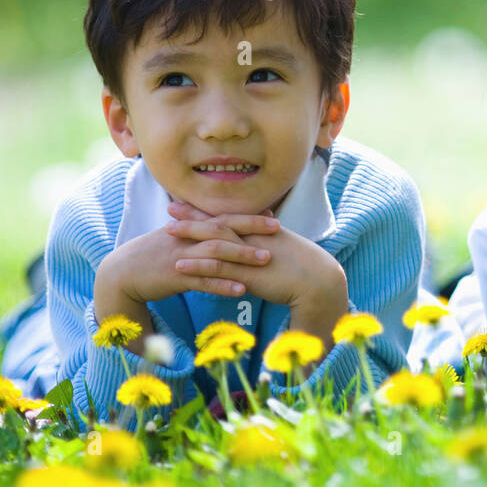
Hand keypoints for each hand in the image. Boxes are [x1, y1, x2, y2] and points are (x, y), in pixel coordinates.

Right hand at [99, 210, 278, 306]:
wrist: (119, 274)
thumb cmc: (151, 258)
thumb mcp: (175, 242)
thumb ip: (196, 235)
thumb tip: (219, 233)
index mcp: (188, 229)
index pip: (222, 219)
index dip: (247, 217)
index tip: (271, 218)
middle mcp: (187, 239)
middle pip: (223, 229)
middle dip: (251, 228)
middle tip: (278, 230)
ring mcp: (181, 257)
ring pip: (216, 253)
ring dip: (242, 256)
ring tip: (267, 260)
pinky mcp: (174, 277)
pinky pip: (202, 281)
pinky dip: (222, 285)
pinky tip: (241, 290)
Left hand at [164, 201, 346, 312]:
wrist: (320, 282)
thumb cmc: (306, 267)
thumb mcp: (287, 245)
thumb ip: (272, 235)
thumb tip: (267, 219)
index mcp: (262, 232)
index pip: (231, 216)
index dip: (209, 210)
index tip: (191, 203)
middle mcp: (254, 239)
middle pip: (219, 223)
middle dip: (193, 216)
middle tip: (170, 209)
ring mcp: (250, 256)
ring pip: (215, 242)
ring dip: (190, 236)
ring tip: (167, 233)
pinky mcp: (248, 275)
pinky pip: (218, 269)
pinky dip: (197, 266)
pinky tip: (179, 266)